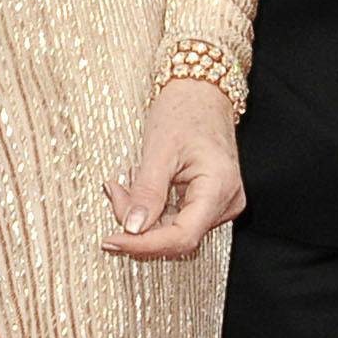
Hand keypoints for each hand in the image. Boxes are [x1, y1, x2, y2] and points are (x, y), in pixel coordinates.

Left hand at [104, 82, 243, 258]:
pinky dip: (152, 209)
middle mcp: (225, 202)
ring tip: (121, 186)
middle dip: (138, 226)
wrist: (202, 92)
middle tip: (114, 192)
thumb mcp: (159, 149)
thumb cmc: (185, 111)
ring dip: (142, 217)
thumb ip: (146, 192)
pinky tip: (136, 189)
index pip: (182, 237)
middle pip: (176, 236)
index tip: (112, 240)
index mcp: (219, 189)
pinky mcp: (209, 202)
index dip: (144, 245)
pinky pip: (176, 218)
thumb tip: (132, 229)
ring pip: (173, 230)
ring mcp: (219, 204)